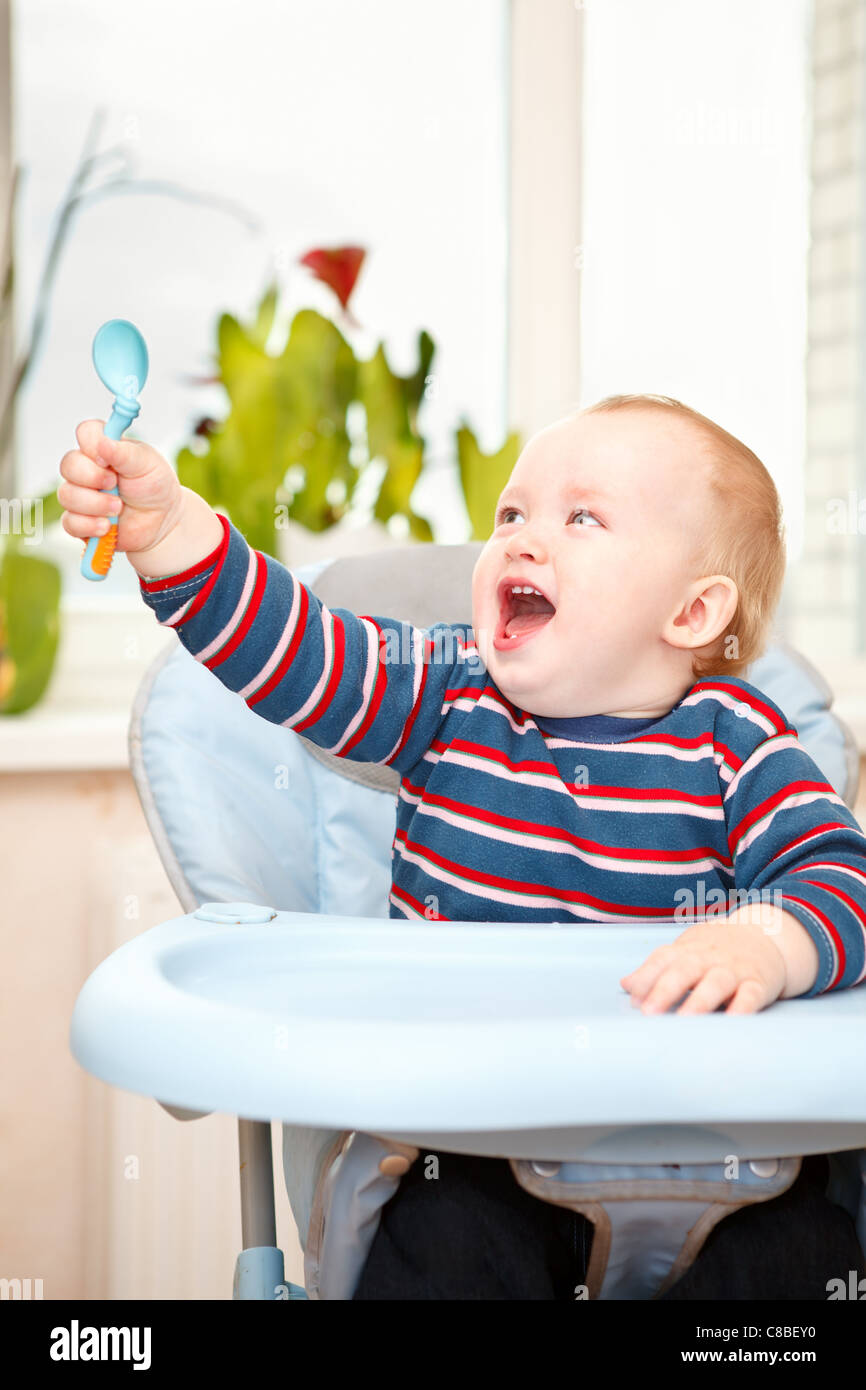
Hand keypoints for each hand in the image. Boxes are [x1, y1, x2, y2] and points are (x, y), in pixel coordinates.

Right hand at [58, 419, 183, 560]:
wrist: (162, 521)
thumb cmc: (154, 487)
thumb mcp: (147, 464)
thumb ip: (125, 453)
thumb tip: (103, 442)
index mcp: (104, 448)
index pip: (85, 432)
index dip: (92, 443)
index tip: (107, 458)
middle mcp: (87, 468)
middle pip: (68, 465)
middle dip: (92, 477)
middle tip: (115, 484)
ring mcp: (81, 494)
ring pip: (67, 495)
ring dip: (95, 504)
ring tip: (118, 508)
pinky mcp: (80, 521)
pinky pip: (70, 522)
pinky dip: (89, 525)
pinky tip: (107, 526)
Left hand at [619, 917, 789, 1014]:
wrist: (767, 934)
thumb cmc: (717, 949)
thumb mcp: (686, 952)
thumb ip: (656, 969)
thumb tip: (626, 985)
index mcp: (687, 949)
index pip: (662, 959)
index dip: (646, 978)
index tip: (634, 1000)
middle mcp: (709, 957)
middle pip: (685, 970)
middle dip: (665, 990)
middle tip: (649, 1013)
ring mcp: (734, 969)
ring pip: (716, 983)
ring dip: (700, 1001)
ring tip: (685, 1019)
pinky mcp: (758, 983)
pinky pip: (751, 995)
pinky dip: (743, 1007)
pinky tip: (732, 1020)